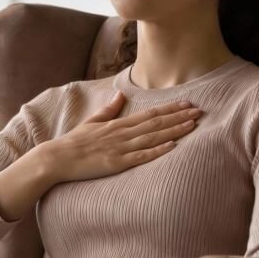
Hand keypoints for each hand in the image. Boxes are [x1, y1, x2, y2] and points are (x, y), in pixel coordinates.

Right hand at [46, 93, 202, 184]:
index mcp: (118, 124)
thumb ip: (108, 109)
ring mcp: (120, 148)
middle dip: (179, 117)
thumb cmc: (74, 142)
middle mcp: (122, 133)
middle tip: (200, 111)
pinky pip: (141, 156)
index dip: (170, 108)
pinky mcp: (117, 163)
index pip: (149, 113)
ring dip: (174, 130)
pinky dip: (157, 150)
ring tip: (193, 124)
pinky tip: (173, 146)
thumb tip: (120, 94)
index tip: (187, 103)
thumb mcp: (92, 122)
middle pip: (156, 123)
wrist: (59, 158)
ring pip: (153, 137)